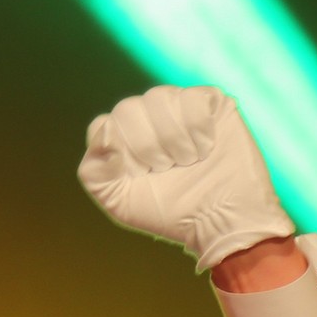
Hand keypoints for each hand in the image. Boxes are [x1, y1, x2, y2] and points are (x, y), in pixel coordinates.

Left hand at [77, 85, 293, 269]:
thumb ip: (94, 170)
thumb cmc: (169, 213)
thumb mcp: (119, 201)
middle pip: (126, 109)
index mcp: (121, 139)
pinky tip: (206, 147)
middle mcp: (145, 118)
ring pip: (157, 97)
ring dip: (172, 138)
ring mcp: (176, 107)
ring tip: (188, 161)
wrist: (221, 220)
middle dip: (145, 146)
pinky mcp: (209, 102)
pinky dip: (197, 128)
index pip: (103, 125)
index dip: (120, 151)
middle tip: (167, 168)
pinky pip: (190, 97)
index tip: (139, 174)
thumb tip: (104, 134)